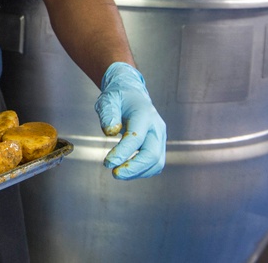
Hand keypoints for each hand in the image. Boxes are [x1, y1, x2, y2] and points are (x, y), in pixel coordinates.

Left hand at [94, 61, 165, 179]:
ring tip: (118, 173)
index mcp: (144, 114)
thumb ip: (107, 114)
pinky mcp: (159, 145)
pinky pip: (155, 163)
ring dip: (137, 172)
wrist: (132, 95)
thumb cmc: (118, 98)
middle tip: (114, 174)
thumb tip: (110, 132)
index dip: (122, 153)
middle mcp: (156, 127)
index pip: (136, 138)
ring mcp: (161, 137)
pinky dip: (141, 171)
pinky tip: (126, 170)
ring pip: (156, 162)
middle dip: (134, 168)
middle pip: (152, 154)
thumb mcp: (107, 100)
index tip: (107, 163)